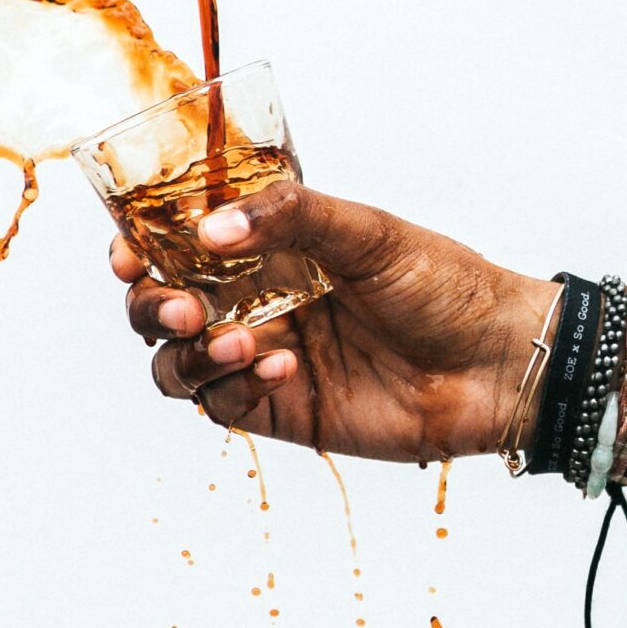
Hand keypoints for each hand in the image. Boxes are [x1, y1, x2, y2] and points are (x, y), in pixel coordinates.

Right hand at [112, 179, 553, 463]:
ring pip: (178, 361)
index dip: (140, 246)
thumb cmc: (446, 285)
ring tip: (232, 339)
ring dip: (186, 352)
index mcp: (271, 246)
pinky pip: (222, 404)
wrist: (499, 363)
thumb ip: (291, 217)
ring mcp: (264, 355)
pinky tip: (276, 366)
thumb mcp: (369, 231)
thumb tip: (212, 228)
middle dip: (151, 305)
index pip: (180, 243)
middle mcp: (256, 299)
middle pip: (162, 306)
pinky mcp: (281, 410)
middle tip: (181, 306)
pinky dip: (231, 385)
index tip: (127, 250)